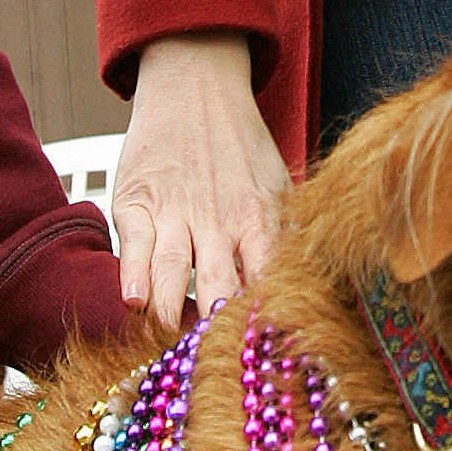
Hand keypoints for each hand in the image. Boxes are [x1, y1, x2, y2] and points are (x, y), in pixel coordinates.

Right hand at [114, 31, 290, 329]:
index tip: (266, 356)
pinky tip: (134, 302)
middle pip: (218, 285)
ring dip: (171, 312)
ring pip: (172, 272)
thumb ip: (288, 238)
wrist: (195, 85)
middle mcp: (218, 221)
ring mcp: (175, 212)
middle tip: (215, 365)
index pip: (266, 280)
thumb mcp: (279, 186)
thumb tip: (318, 291)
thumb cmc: (241, 148)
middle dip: (215, 329)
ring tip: (171, 344)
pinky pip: (134, 246)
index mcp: (260, 219)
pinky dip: (133, 276)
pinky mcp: (137, 202)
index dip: (264, 321)